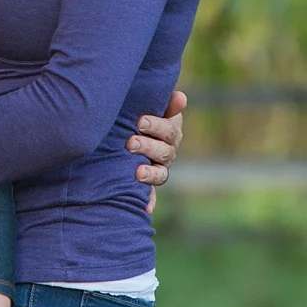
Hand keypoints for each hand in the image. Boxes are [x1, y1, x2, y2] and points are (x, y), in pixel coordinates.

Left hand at [128, 89, 185, 213]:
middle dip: (148, 147)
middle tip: (130, 143)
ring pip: (160, 174)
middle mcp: (168, 152)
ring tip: (137, 173)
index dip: (157, 126)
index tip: (140, 121)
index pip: (170, 130)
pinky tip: (145, 209)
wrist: (124, 133)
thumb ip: (165, 102)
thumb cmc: (138, 113)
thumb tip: (181, 97)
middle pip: (164, 152)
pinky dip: (149, 202)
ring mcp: (159, 169)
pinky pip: (151, 195)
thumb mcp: (150, 106)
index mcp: (170, 132)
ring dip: (150, 174)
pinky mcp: (148, 184)